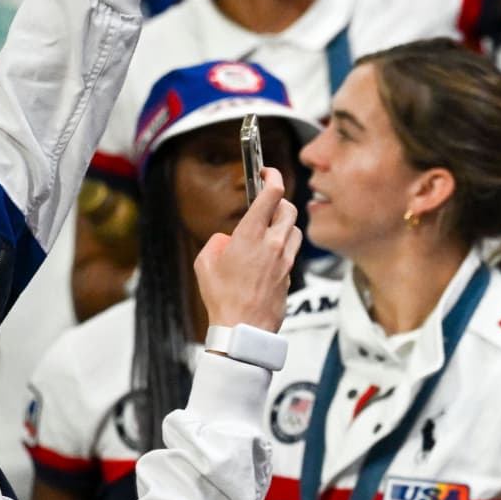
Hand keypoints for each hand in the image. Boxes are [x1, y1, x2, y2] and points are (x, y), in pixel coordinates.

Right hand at [193, 166, 299, 333]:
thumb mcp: (206, 263)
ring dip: (284, 224)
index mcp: (251, 235)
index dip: (272, 176)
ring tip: (268, 228)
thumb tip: (228, 240)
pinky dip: (283, 246)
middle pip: (289, 208)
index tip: (267, 171)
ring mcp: (285, 260)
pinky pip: (292, 252)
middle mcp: (273, 244)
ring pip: (294, 230)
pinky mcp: (290, 275)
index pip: (271, 194)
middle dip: (279, 200)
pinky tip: (268, 255)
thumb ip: (218, 243)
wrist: (243, 329)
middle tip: (267, 201)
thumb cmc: (222, 297)